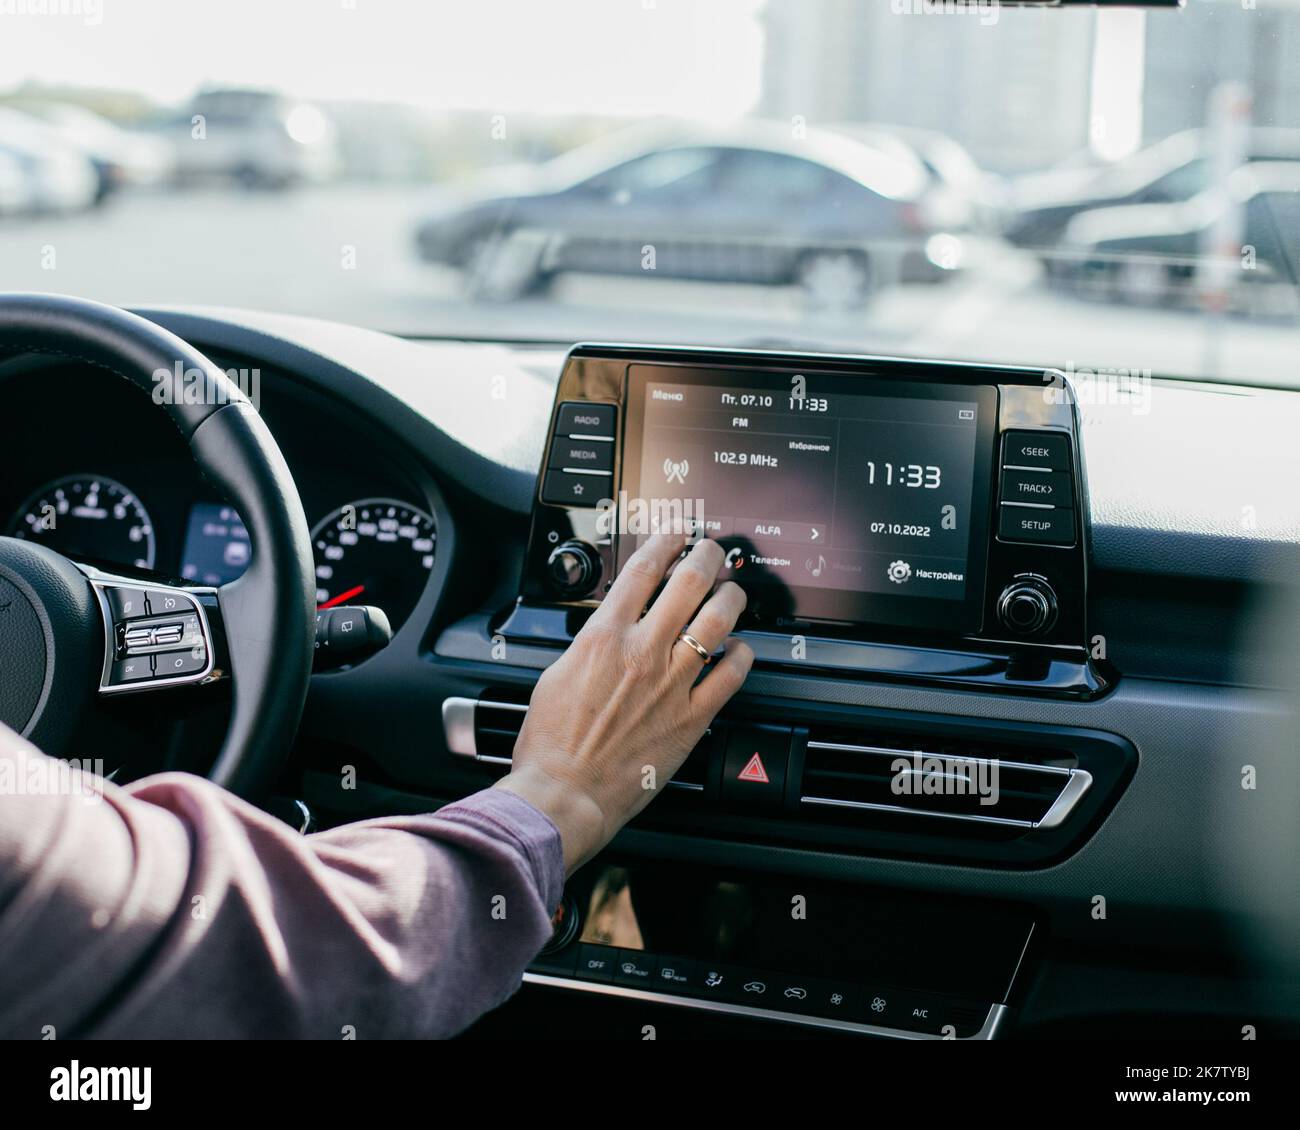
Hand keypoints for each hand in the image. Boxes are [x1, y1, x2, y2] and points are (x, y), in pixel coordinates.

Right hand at [496, 531, 752, 871]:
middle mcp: (642, 652)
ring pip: (718, 622)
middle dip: (706, 557)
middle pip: (688, 583)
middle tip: (711, 552)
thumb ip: (589, 646)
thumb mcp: (557, 674)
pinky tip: (740, 649)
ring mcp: (672, 683)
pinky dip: (741, 655)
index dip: (664, 543)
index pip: (642, 570)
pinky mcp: (693, 718)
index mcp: (603, 637)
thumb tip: (607, 630)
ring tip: (733, 592)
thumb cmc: (551, 743)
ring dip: (731, 598)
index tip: (675, 536)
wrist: (565, 791)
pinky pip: (731, 675)